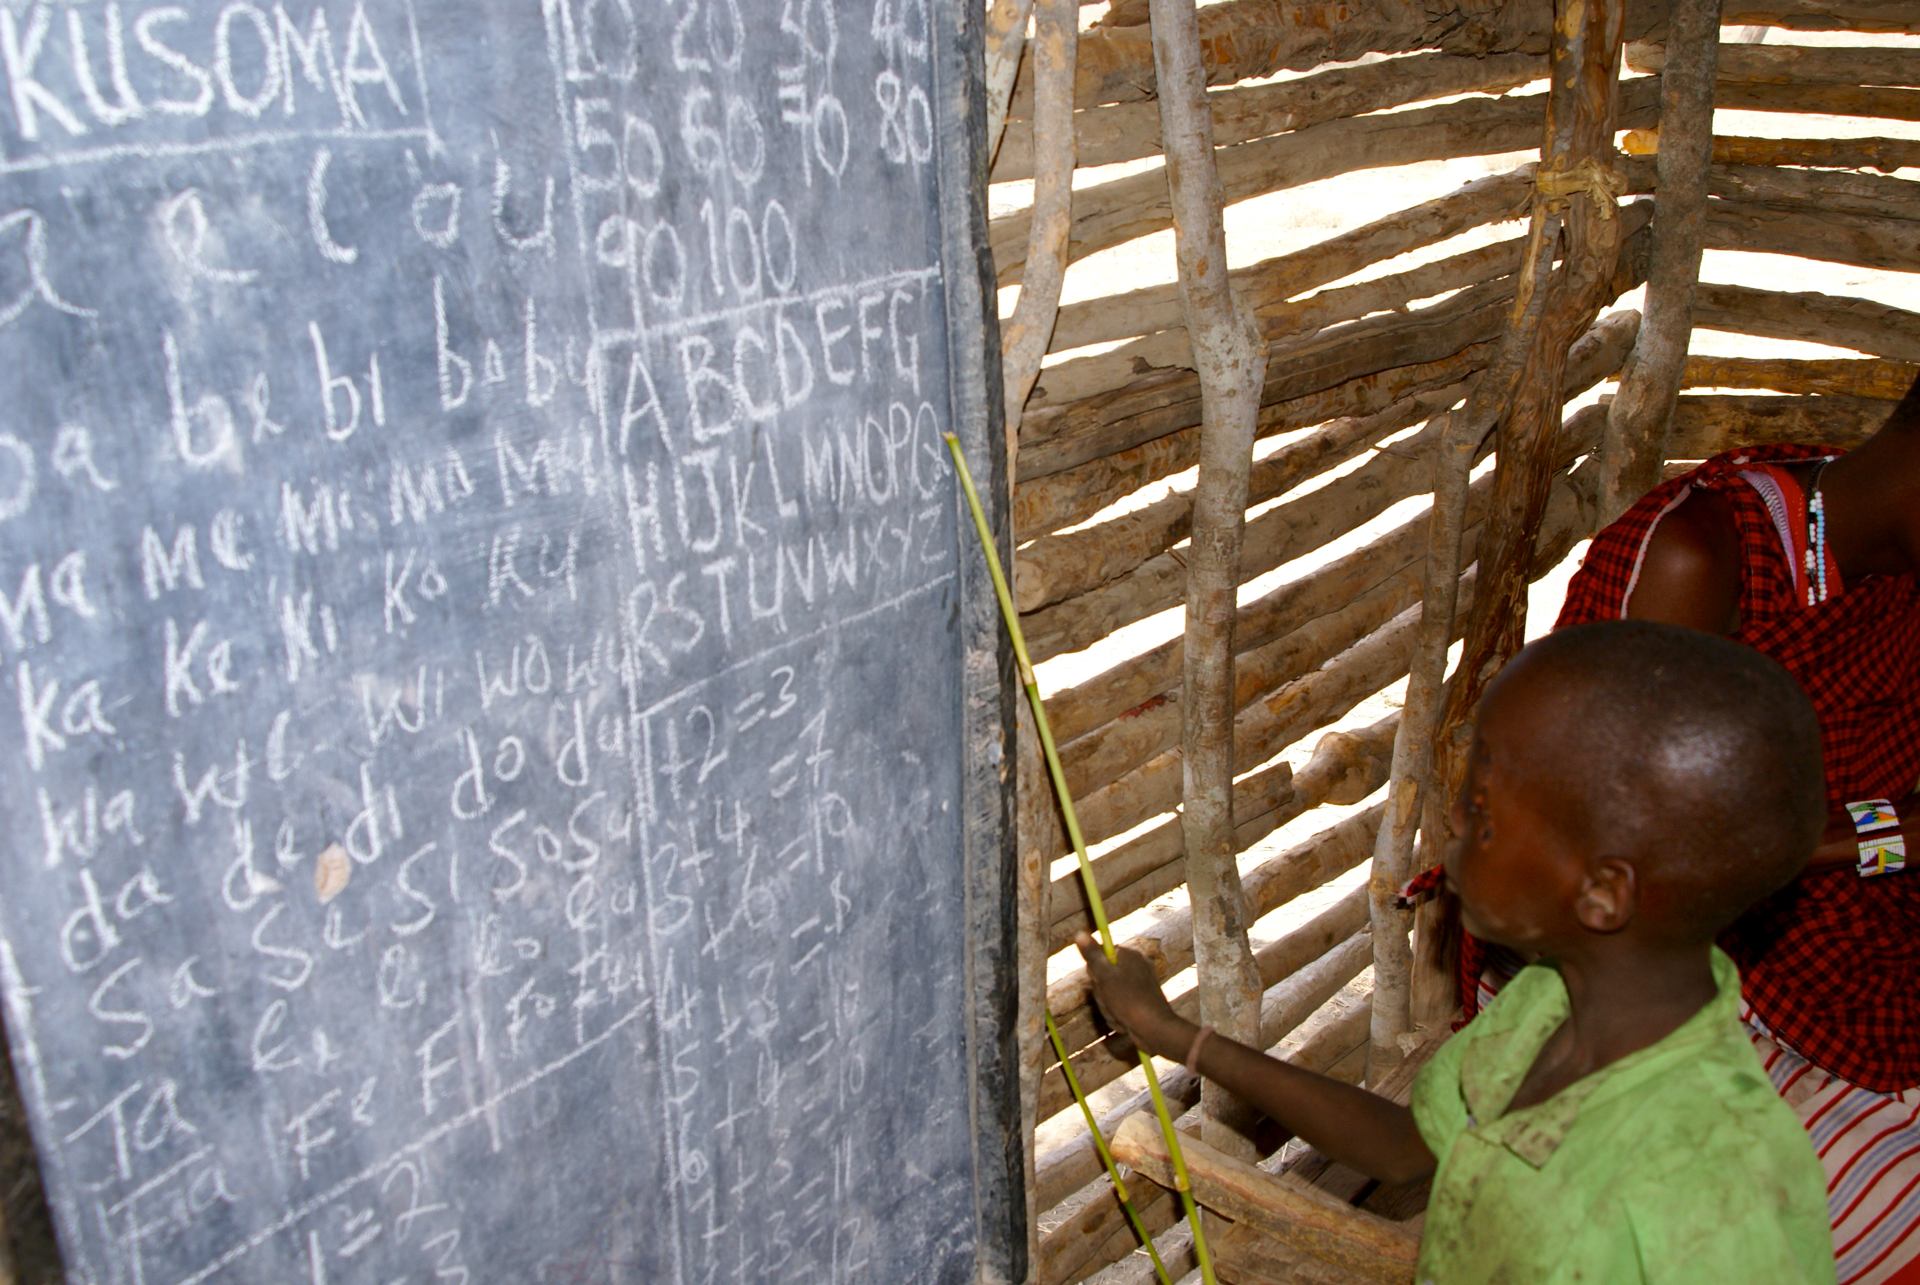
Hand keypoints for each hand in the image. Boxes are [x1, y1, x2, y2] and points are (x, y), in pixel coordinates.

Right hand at [1075, 933, 1184, 1056]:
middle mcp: (1136, 967)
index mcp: (1129, 956)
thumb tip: (1080, 933)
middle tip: (1109, 999)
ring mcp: (1139, 986)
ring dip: (1108, 1007)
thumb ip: (1092, 955)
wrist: (1154, 1029)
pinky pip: (1118, 1006)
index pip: (1101, 955)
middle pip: (1104, 976)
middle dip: (1102, 993)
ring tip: (1118, 1013)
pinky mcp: (1139, 1003)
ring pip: (1109, 995)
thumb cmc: (1129, 1000)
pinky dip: (1118, 1015)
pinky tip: (1124, 1021)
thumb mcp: (1105, 976)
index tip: (1099, 980)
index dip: (1096, 970)